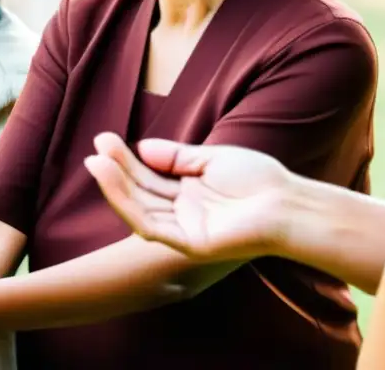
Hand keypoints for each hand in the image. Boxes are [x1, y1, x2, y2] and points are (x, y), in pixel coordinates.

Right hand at [84, 132, 293, 261]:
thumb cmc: (258, 180)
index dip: (126, 161)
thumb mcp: (211, 159)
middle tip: (96, 148)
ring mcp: (185, 230)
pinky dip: (130, 206)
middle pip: (141, 193)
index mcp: (189, 194)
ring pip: (140, 210)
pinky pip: (151, 227)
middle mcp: (184, 213)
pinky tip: (115, 183)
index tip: (105, 140)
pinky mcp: (189, 244)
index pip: (149, 178)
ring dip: (116, 188)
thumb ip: (176, 156)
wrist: (288, 203)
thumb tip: (142, 147)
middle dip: (117, 171)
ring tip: (96, 162)